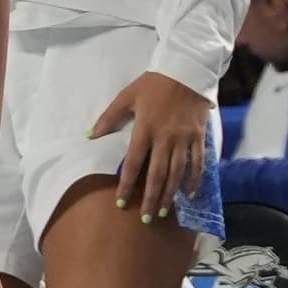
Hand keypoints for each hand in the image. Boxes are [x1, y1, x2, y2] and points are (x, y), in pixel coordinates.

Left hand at [91, 72, 215, 227]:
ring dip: (170, 194)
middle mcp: (165, 138)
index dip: (127, 184)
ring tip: (164, 211)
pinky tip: (188, 193)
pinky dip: (194, 179)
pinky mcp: (198, 136)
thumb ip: (109, 117)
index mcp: (145, 128)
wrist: (186, 69)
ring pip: (177, 173)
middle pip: (157, 174)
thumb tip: (89, 135)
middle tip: (146, 218)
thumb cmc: (154, 83)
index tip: (121, 202)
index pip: (134, 163)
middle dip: (150, 198)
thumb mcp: (127, 96)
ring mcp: (183, 138)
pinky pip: (197, 163)